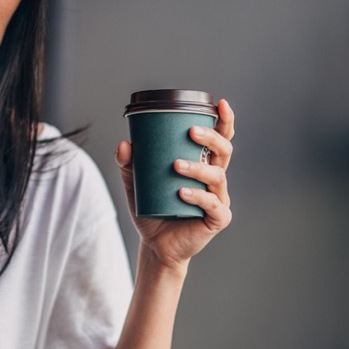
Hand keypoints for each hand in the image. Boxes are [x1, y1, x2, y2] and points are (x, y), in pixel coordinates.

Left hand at [116, 98, 234, 269]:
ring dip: (198, 168)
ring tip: (176, 165)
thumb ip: (128, 164)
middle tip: (191, 132)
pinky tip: (182, 192)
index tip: (220, 104)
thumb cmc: (152, 208)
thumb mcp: (136, 184)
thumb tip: (124, 144)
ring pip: (218, 176)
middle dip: (211, 137)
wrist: (156, 245)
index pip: (220, 138)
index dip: (224, 121)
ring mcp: (219, 199)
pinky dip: (198, 196)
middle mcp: (215, 179)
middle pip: (224, 151)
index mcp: (203, 164)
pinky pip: (212, 205)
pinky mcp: (218, 219)